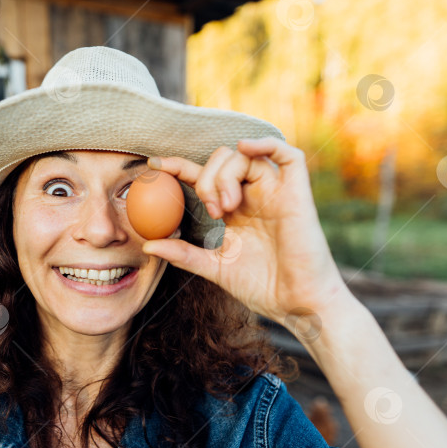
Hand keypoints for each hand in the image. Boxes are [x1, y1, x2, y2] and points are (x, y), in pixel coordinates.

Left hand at [141, 137, 347, 326]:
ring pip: (245, 156)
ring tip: (227, 208)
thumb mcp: (213, 267)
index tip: (154, 165)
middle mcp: (253, 196)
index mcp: (233, 210)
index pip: (202, 176)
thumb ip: (183, 253)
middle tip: (211, 210)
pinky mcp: (298, 193)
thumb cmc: (261, 287)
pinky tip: (245, 148)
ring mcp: (276, 192)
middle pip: (222, 160)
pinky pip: (288, 155)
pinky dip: (265, 143)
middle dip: (206, 178)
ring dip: (226, 175)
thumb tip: (148, 244)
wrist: (296, 304)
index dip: (178, 166)